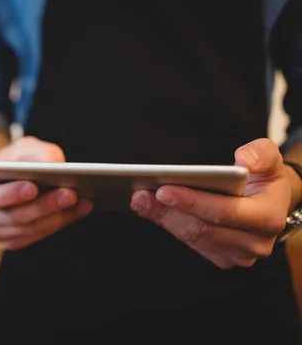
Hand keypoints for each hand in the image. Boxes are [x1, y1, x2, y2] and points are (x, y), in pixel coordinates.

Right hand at [0, 136, 92, 249]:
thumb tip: (56, 165)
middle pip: (13, 217)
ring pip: (29, 229)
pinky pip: (38, 235)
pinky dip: (61, 222)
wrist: (7, 175)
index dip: (9, 194)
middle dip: (44, 205)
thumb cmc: (14, 159)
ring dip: (58, 216)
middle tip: (71, 193)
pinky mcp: (13, 240)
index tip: (33, 186)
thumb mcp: (23, 147)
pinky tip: (81, 209)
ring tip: (83, 201)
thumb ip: (38, 152)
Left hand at [130, 138, 289, 268]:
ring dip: (163, 218)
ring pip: (192, 237)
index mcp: (268, 217)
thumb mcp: (268, 158)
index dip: (192, 202)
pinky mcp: (221, 256)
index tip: (163, 190)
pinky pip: (190, 242)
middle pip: (202, 229)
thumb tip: (244, 162)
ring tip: (140, 199)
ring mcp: (238, 254)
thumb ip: (260, 154)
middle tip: (140, 195)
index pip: (224, 212)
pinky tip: (151, 209)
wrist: (271, 200)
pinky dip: (169, 224)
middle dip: (168, 211)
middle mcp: (255, 242)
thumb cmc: (264, 176)